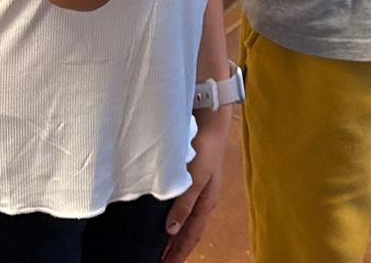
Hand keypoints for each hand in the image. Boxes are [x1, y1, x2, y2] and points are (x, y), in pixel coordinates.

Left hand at [161, 109, 229, 261]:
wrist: (211, 121)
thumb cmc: (206, 150)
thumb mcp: (196, 178)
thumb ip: (184, 203)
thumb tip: (171, 231)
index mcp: (207, 203)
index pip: (191, 237)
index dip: (179, 254)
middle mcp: (203, 200)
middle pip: (188, 232)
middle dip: (175, 250)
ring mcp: (199, 190)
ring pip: (184, 222)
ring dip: (173, 237)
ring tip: (159, 249)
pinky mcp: (192, 180)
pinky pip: (181, 208)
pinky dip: (173, 220)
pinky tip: (162, 221)